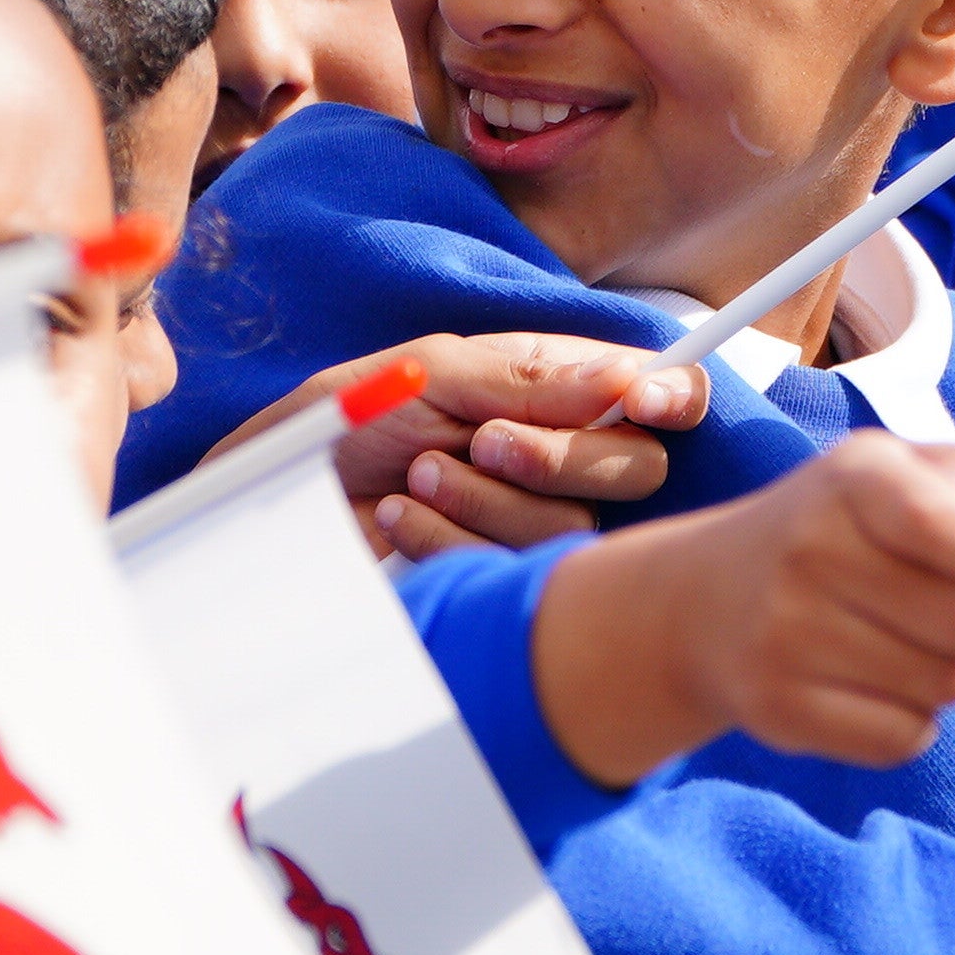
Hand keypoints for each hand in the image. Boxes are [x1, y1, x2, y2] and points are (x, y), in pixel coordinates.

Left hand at [222, 335, 704, 557]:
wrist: (279, 497)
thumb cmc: (353, 419)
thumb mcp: (435, 376)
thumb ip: (530, 381)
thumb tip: (627, 381)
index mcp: (562, 388)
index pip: (664, 392)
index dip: (675, 395)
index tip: (646, 403)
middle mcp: (565, 454)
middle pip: (638, 467)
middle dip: (557, 455)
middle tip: (479, 440)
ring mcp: (536, 519)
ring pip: (574, 525)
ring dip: (485, 497)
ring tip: (416, 474)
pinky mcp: (502, 578)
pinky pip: (517, 570)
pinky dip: (449, 536)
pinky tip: (399, 517)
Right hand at [525, 435, 954, 782]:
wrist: (701, 602)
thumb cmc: (828, 530)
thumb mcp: (887, 470)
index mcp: (850, 481)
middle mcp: (811, 553)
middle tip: (949, 609)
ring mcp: (788, 637)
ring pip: (947, 687)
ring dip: (944, 672)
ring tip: (901, 644)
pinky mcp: (779, 710)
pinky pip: (904, 740)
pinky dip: (907, 722)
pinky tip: (870, 687)